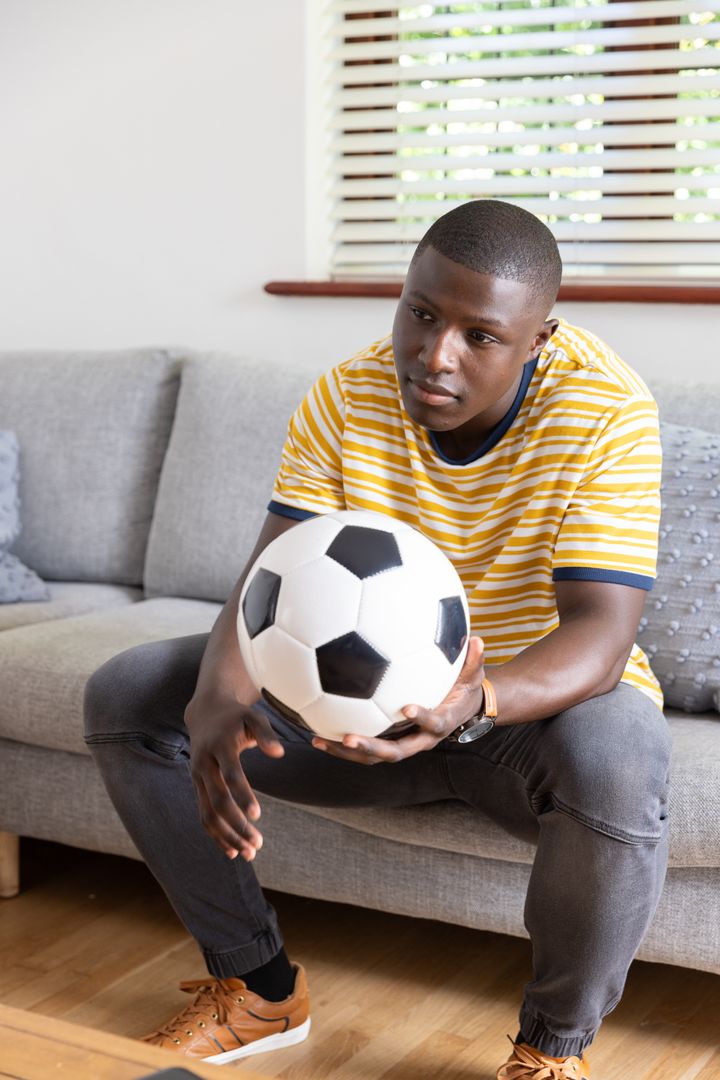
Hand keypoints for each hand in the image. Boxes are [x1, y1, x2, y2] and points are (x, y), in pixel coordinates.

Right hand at [185, 693, 284, 860]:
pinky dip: (216, 834)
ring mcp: (197, 777)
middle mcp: (204, 764)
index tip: (257, 815)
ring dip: (226, 836)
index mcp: (219, 745)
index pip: (230, 774)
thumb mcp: (253, 716)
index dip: (242, 794)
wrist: (205, 712)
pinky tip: (231, 851)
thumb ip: (266, 733)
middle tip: (257, 844)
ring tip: (248, 853)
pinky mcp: (197, 786)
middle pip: (218, 801)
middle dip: (236, 825)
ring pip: (208, 814)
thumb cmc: (236, 716)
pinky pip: (204, 814)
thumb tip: (280, 753)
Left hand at [311, 636, 485, 764]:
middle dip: (371, 747)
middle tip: (348, 738)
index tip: (406, 707)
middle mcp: (420, 739)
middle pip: (395, 751)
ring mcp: (403, 743)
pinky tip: (316, 731)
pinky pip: (364, 747)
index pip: (433, 723)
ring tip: (318, 740)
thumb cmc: (465, 688)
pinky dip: (341, 744)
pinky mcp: (389, 741)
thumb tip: (478, 639)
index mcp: (442, 722)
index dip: (420, 717)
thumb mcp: (473, 674)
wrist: (461, 711)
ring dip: (346, 752)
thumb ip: (474, 660)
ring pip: (373, 756)